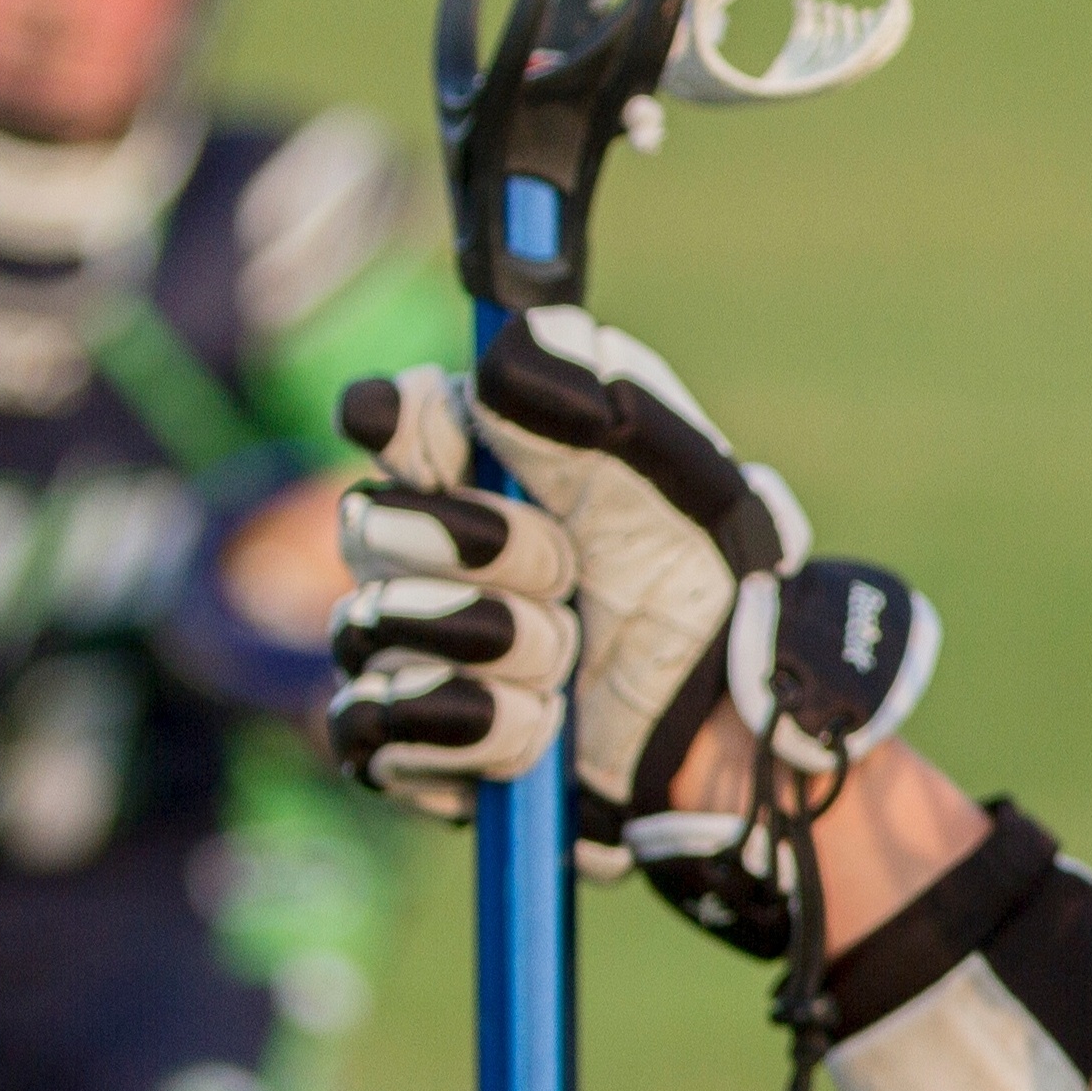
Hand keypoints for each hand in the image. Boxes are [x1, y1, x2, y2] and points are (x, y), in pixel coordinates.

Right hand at [325, 309, 937, 911]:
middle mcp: (423, 545)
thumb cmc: (693, 576)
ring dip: (490, 645)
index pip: (393, 417)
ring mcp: (405, 644)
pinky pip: (374, 731)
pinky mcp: (410, 743)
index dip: (407, 427)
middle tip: (566, 569)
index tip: (447, 446)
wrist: (722, 714)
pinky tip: (536, 724)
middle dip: (477, 552)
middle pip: (369, 526)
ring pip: (369, 630)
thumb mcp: (670, 472)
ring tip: (569, 658)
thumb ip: (592, 401)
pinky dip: (464, 725)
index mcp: (479, 460)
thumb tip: (510, 347)